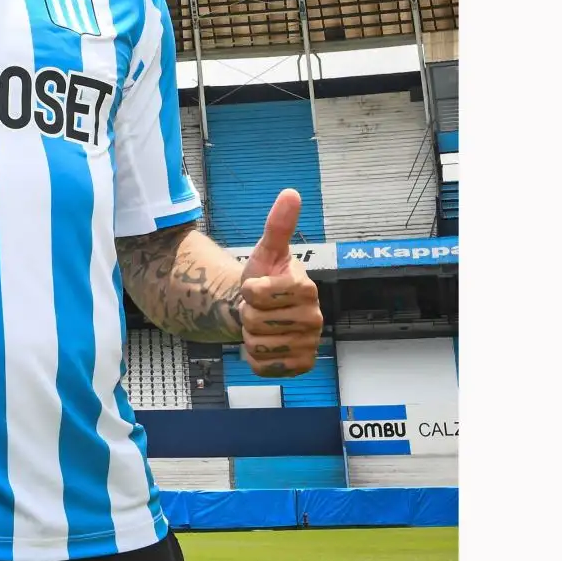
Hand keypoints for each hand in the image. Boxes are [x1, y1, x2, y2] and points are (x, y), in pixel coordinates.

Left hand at [238, 189, 324, 377]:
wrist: (260, 312)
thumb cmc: (263, 278)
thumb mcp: (266, 251)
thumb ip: (278, 225)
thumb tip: (291, 193)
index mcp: (306, 288)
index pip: (255, 293)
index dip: (246, 290)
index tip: (256, 287)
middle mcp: (315, 318)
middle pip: (254, 321)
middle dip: (247, 314)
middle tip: (259, 308)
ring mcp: (310, 344)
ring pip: (256, 345)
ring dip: (250, 335)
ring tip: (262, 325)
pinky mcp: (302, 366)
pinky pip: (262, 366)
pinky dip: (255, 358)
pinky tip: (266, 344)